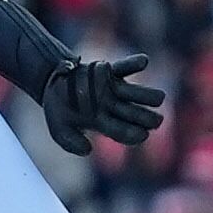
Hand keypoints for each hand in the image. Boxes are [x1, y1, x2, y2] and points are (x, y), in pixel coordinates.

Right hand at [39, 53, 165, 154]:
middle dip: (147, 118)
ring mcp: (112, 89)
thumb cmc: (59, 112)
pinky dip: (134, 63)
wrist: (52, 86)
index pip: (122, 132)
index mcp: (103, 124)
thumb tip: (87, 151)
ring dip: (147, 95)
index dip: (133, 135)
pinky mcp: (109, 71)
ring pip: (135, 93)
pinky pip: (124, 67)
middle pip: (135, 114)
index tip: (142, 135)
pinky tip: (144, 62)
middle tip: (157, 121)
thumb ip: (70, 142)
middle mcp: (112, 107)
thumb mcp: (59, 130)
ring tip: (159, 98)